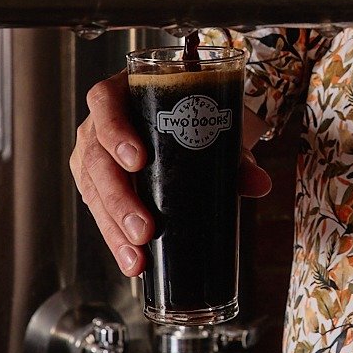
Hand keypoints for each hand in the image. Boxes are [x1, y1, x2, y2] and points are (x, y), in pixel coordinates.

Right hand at [70, 71, 272, 276]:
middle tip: (144, 229)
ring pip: (93, 191)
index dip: (115, 130)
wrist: (188, 125)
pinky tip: (131, 260)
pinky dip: (114, 238)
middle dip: (119, 199)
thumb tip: (259, 184)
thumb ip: (235, 154)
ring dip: (114, 227)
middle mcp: (99, 123)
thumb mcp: (211, 126)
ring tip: (137, 255)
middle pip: (96, 158)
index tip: (139, 161)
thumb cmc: (193, 118)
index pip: (105, 103)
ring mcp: (93, 155)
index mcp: (123, 93)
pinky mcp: (94, 184)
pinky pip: (98, 212)